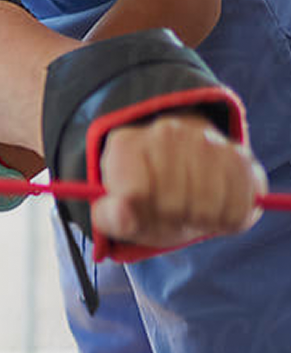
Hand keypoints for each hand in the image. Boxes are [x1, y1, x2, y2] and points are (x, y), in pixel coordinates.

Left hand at [93, 115, 265, 246]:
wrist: (183, 169)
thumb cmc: (146, 197)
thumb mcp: (121, 213)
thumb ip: (111, 219)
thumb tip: (121, 215)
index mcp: (126, 144)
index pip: (136, 194)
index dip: (142, 215)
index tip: (143, 210)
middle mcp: (166, 132)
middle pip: (173, 205)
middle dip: (172, 219)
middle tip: (171, 210)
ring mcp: (205, 139)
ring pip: (208, 208)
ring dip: (202, 220)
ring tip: (192, 207)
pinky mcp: (239, 155)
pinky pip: (240, 207)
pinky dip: (229, 218)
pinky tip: (217, 204)